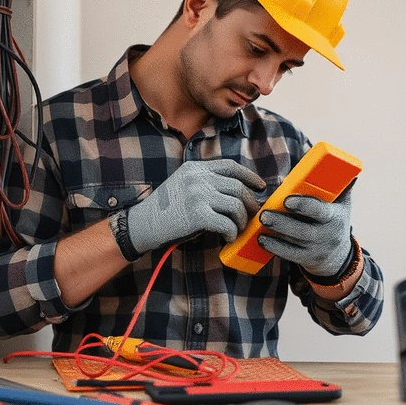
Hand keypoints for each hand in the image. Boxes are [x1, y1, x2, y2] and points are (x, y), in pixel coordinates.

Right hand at [127, 159, 265, 253]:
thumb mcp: (184, 184)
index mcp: (195, 168)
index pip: (230, 166)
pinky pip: (227, 223)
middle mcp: (198, 178)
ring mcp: (198, 195)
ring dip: (241, 220)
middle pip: (237, 187)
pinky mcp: (198, 214)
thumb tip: (239, 191)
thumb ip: (205, 182)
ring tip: (237, 229)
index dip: (249, 176)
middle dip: (250, 203)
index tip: (261, 186)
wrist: (144, 224)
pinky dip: (231, 232)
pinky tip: (228, 237)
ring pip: (236, 205)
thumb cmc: (167, 209)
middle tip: (252, 215)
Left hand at [257, 188, 353, 277]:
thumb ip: (338, 185)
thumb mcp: (342, 203)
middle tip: (263, 213)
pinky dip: (274, 247)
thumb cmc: (335, 218)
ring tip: (259, 223)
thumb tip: (336, 162)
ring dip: (275, 234)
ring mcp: (316, 250)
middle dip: (282, 222)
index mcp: (335, 217)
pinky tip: (261, 239)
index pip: (320, 211)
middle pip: (303, 231)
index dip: (304, 206)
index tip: (287, 200)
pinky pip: (288, 255)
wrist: (338, 254)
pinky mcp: (305, 259)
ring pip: (294, 243)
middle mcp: (327, 235)